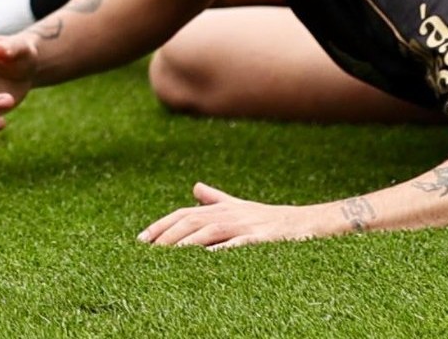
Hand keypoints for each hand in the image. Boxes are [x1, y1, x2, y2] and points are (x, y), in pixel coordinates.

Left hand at [137, 185, 336, 248]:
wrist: (305, 223)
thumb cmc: (268, 218)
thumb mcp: (239, 206)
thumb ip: (216, 199)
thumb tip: (196, 188)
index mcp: (221, 209)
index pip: (184, 214)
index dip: (162, 225)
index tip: (142, 240)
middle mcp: (230, 215)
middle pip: (191, 222)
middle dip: (167, 236)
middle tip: (147, 253)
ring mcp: (246, 227)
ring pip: (210, 232)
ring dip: (187, 244)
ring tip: (168, 256)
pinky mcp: (263, 240)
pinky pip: (241, 245)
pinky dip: (224, 251)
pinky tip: (208, 259)